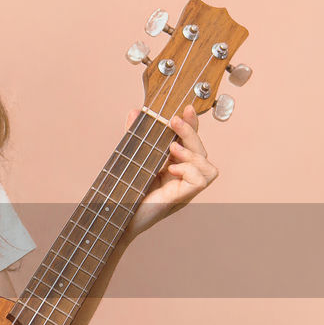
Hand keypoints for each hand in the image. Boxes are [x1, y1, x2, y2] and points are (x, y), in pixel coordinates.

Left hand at [123, 106, 218, 236]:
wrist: (115, 215)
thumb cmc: (124, 191)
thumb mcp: (132, 157)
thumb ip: (135, 136)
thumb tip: (136, 112)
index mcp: (174, 165)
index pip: (191, 142)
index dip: (193, 125)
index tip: (187, 108)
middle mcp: (182, 177)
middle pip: (201, 151)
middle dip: (191, 132)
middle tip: (173, 120)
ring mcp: (183, 189)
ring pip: (208, 168)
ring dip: (193, 153)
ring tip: (173, 148)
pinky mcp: (180, 199)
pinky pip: (201, 181)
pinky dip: (190, 170)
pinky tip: (172, 168)